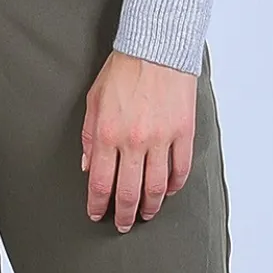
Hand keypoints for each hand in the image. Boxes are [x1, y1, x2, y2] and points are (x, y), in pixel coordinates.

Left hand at [81, 49, 196, 232]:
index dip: (98, 205)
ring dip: (151, 206)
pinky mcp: (183, 133)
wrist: (156, 48)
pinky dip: (175, 185)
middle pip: (128, 192)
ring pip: (157, 187)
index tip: (97, 214)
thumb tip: (89, 167)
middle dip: (123, 214)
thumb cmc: (124, 70)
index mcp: (108, 134)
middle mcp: (134, 141)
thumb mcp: (94, 101)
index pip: (101, 183)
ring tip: (147, 214)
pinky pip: (181, 169)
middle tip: (122, 224)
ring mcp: (161, 139)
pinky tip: (170, 191)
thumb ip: (89, 136)